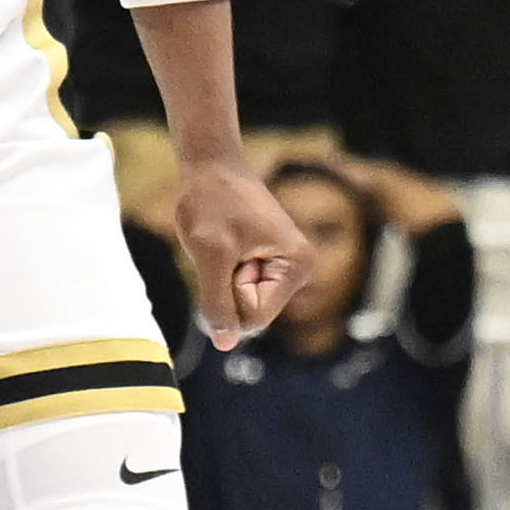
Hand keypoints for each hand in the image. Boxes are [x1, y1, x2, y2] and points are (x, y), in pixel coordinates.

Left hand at [171, 151, 314, 349]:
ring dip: (222, 279)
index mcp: (297, 266)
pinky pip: (237, 289)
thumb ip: (218, 302)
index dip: (228, 295)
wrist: (211, 165)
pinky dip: (221, 272)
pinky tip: (224, 244)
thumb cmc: (211, 201)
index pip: (255, 318)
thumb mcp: (210, 254)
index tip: (227, 254)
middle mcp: (298, 270)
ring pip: (241, 303)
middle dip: (226, 288)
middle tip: (224, 246)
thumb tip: (225, 344)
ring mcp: (283, 268)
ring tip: (224, 243)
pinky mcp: (267, 265)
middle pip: (251, 314)